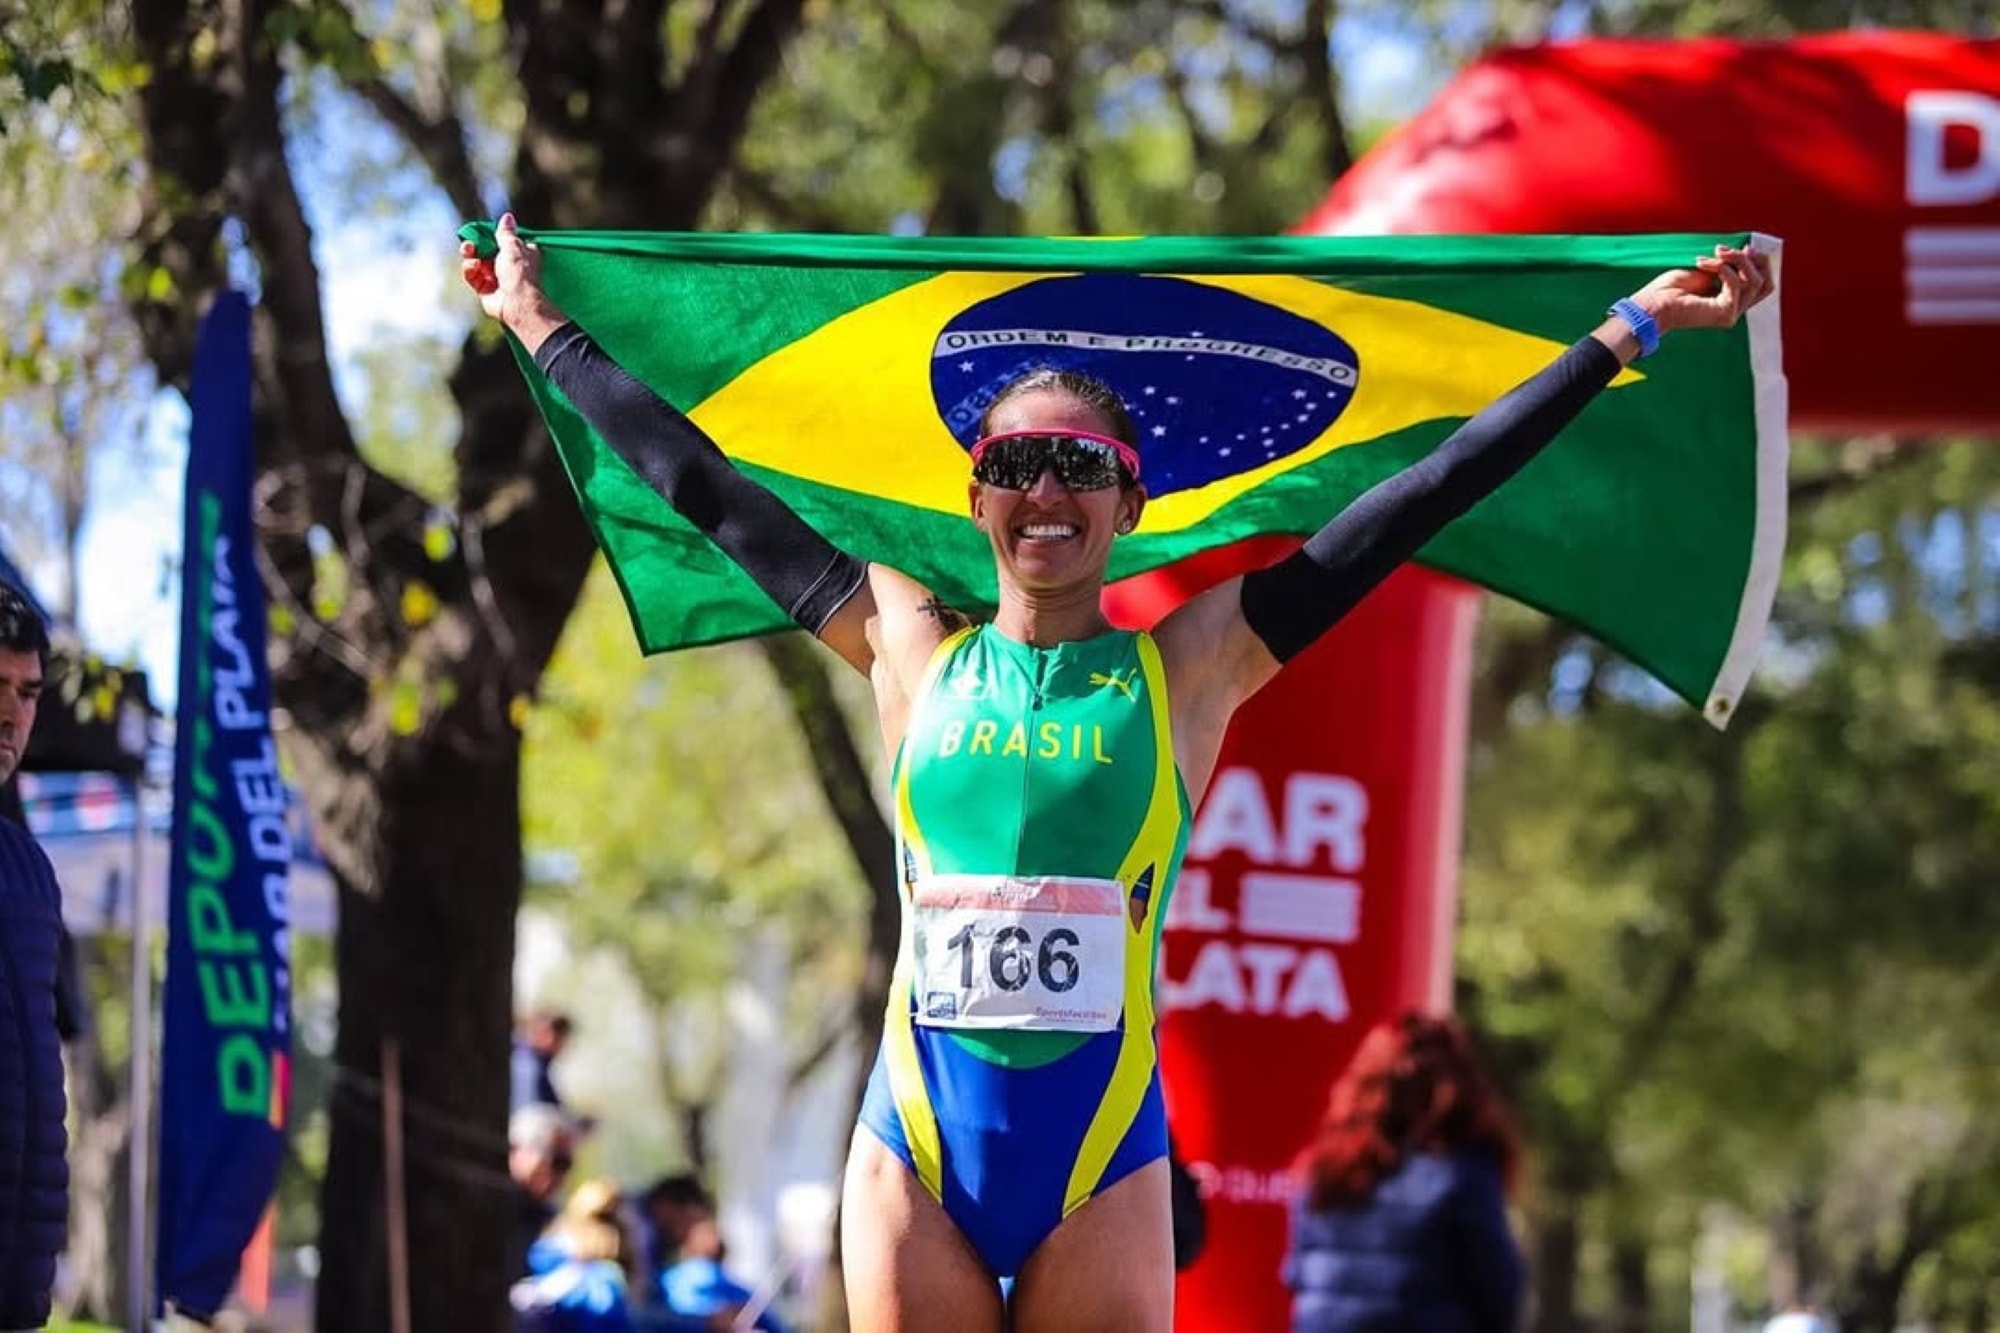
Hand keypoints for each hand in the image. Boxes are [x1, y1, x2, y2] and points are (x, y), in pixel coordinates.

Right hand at [459, 212, 568, 350]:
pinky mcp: (485, 290)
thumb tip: (507, 217)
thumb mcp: (513, 246)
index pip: (505, 242)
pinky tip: (473, 266)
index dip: (493, 237)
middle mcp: (509, 267)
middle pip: (487, 252)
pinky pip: (473, 277)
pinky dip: (470, 271)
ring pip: (477, 263)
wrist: (517, 302)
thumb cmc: (520, 273)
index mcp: (521, 254)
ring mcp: (497, 279)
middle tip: (469, 244)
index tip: (483, 232)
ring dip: (471, 256)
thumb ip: (506, 233)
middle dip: (476, 246)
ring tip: (469, 252)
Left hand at [1628, 244, 1774, 333]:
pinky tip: (1703, 264)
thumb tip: (1749, 249)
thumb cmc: (1670, 287)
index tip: (1746, 245)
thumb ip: (1729, 262)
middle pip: (1766, 283)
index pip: (1763, 281)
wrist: (1653, 303)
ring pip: (1754, 281)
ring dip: (1736, 260)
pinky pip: (1736, 284)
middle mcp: (1735, 308)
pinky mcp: (1726, 314)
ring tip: (1713, 253)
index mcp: (1731, 298)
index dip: (1760, 261)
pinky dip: (1722, 268)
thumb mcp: (1707, 267)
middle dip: (1755, 260)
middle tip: (1733, 248)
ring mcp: (1732, 313)